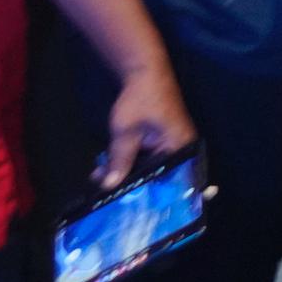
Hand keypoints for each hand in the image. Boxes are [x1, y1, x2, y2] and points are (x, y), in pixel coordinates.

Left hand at [95, 61, 193, 188]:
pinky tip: (107, 168)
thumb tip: (109, 186)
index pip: (172, 182)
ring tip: (101, 181)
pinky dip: (129, 162)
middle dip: (133, 186)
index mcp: (180, 148)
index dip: (154, 198)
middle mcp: (179, 149)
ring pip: (149, 167)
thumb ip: (119, 159)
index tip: (134, 211)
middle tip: (108, 198)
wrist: (143, 70)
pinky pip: (146, 158)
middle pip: (158, 176)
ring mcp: (169, 144)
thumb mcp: (126, 131)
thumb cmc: (141, 98)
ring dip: (127, 173)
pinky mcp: (159, 140)